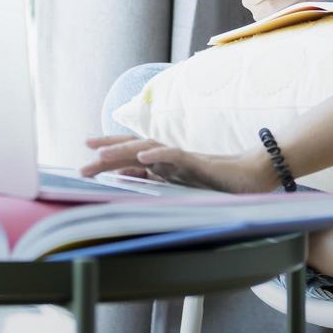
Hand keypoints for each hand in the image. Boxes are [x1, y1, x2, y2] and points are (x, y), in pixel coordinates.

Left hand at [79, 134, 277, 193]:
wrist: (249, 177)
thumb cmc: (215, 180)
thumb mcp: (176, 183)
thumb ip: (151, 177)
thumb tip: (122, 175)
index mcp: (163, 163)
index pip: (131, 155)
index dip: (109, 151)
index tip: (85, 154)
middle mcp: (168, 157)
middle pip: (133, 149)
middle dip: (107, 152)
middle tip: (83, 158)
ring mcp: (182, 158)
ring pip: (148, 149)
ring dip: (124, 151)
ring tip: (102, 155)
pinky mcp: (198, 162)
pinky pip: (175, 156)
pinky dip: (158, 156)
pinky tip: (142, 159)